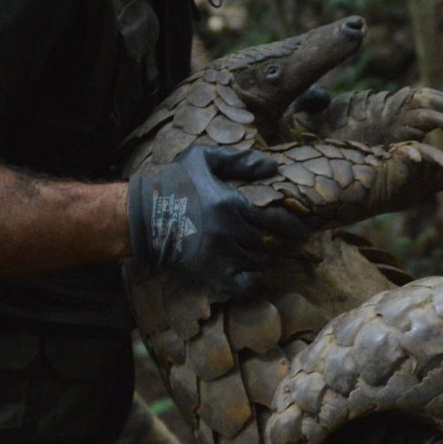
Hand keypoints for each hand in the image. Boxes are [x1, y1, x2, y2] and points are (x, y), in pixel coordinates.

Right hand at [128, 145, 306, 297]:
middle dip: (272, 243)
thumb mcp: (203, 159)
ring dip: (260, 259)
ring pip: (257, 262)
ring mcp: (221, 255)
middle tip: (278, 245)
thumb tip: (275, 167)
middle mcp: (230, 230)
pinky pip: (245, 284)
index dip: (293, 227)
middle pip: (266, 242)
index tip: (301, 232)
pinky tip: (249, 273)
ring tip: (256, 255)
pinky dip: (252, 280)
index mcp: (232, 203)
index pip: (277, 219)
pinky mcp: (211, 275)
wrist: (141, 217)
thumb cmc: (173, 183)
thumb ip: (240, 161)